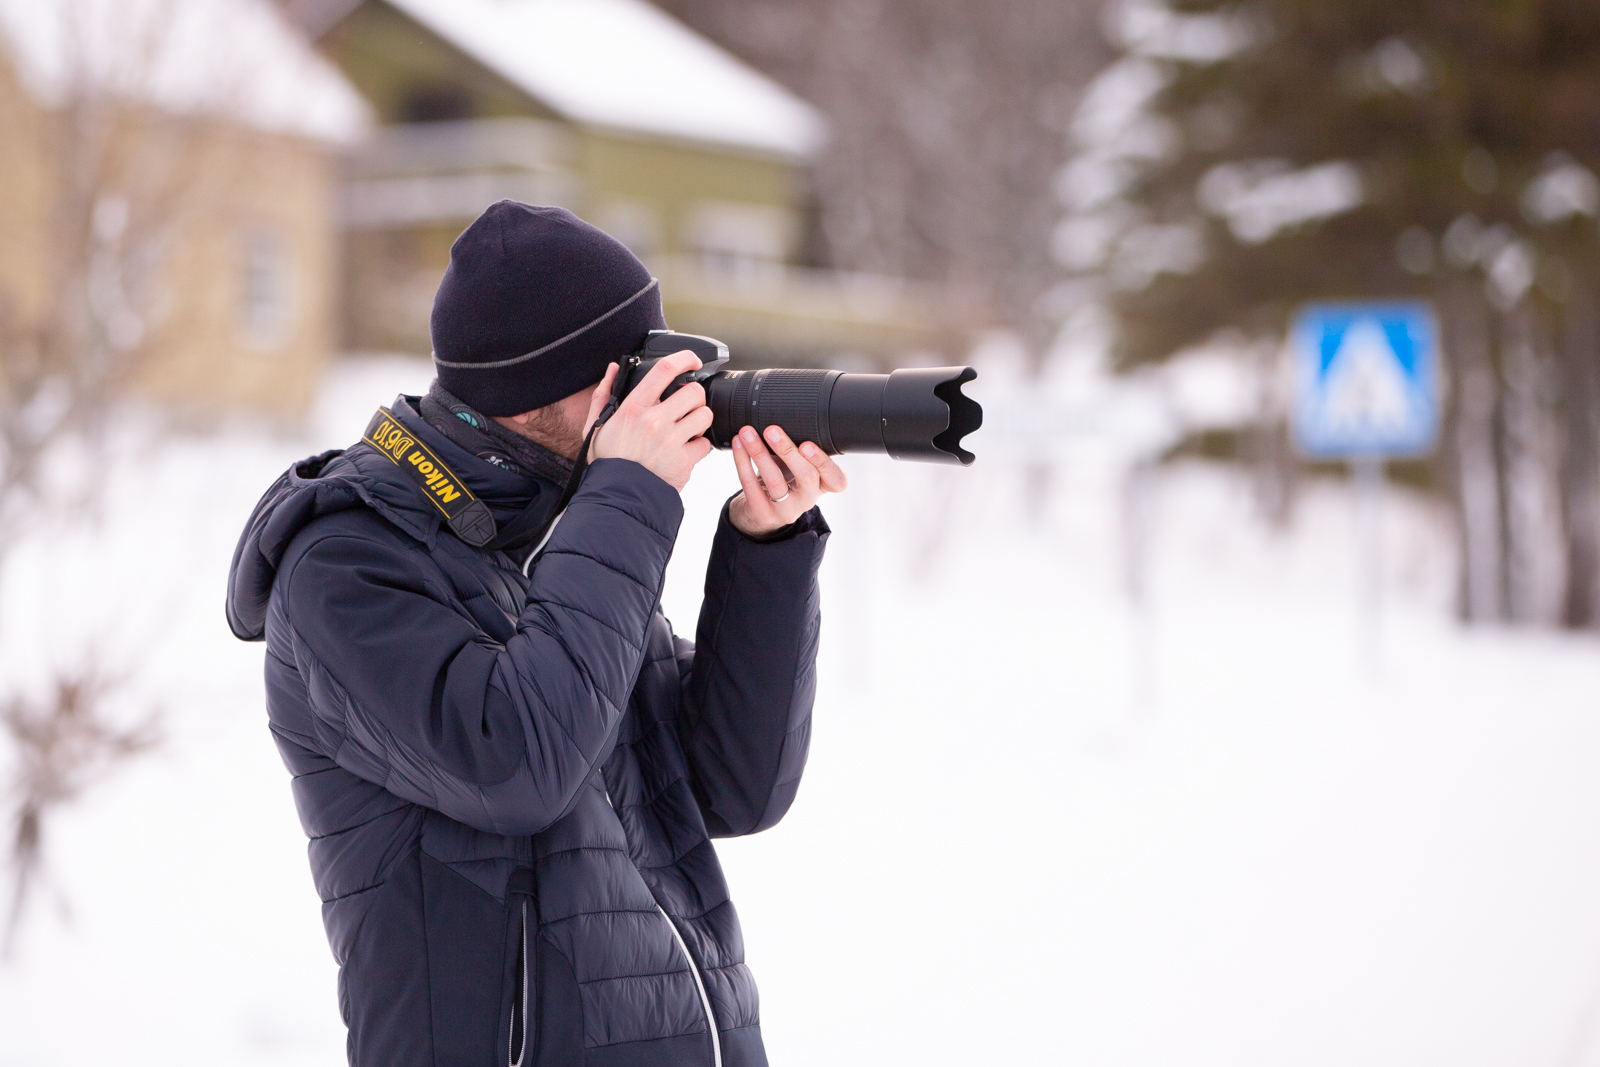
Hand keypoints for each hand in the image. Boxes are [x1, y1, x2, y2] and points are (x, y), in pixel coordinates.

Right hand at [587, 352, 713, 490]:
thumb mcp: (596, 425)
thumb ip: (604, 394)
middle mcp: (654, 421)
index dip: (685, 358)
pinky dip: (698, 448)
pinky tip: (684, 451)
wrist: (616, 495)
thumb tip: (613, 369)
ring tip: (687, 429)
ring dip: (700, 421)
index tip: (692, 360)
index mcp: (634, 407)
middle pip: (694, 392)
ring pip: (705, 415)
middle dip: (695, 397)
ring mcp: (671, 441)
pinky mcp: (683, 461)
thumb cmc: (608, 460)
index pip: (665, 369)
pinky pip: (705, 444)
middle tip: (687, 407)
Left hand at [728, 424, 847, 536]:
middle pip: (806, 476)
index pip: (836, 480)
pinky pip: (751, 485)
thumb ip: (799, 450)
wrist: (761, 509)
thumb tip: (784, 417)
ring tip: (747, 433)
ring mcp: (786, 510)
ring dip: (759, 453)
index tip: (806, 444)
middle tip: (771, 430)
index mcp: (823, 486)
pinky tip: (738, 445)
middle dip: (787, 451)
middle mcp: (808, 500)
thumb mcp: (798, 466)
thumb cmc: (784, 480)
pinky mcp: (763, 513)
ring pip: (775, 481)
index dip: (823, 462)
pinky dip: (742, 461)